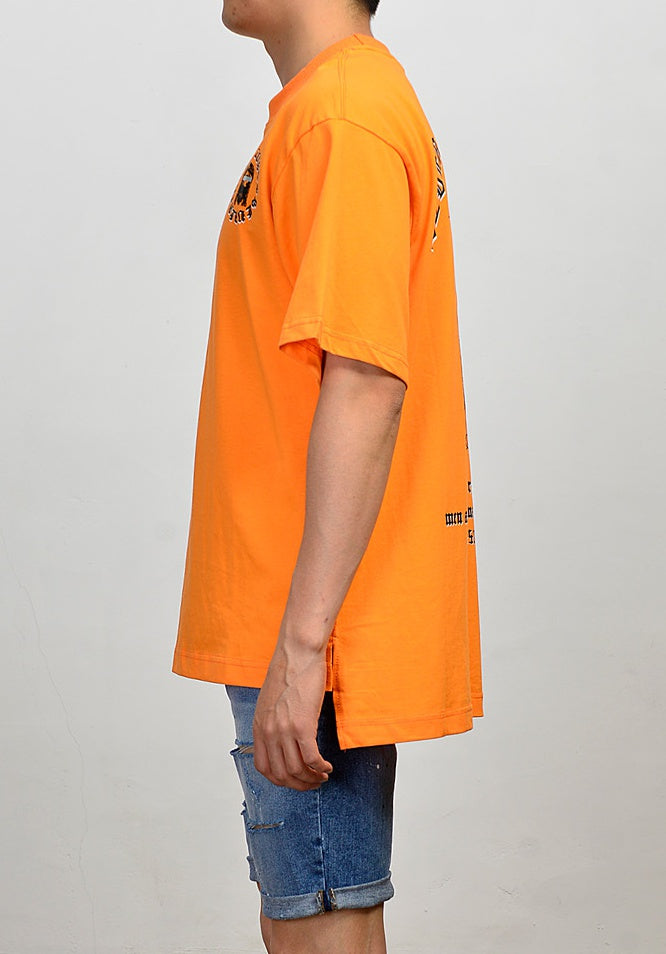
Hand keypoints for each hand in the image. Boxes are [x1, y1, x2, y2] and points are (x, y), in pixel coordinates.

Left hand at [253, 637, 333, 790]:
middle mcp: (268, 732)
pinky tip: (328, 766)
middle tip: (312, 783)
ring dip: (312, 779)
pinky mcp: (303, 725)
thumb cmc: (288, 672)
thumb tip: (282, 741)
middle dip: (298, 785)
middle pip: (281, 774)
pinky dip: (321, 768)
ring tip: (322, 776)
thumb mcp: (270, 701)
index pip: (263, 768)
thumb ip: (271, 722)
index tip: (294, 780)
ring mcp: (284, 730)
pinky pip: (312, 759)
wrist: (297, 654)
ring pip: (297, 770)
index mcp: (259, 727)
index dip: (280, 780)